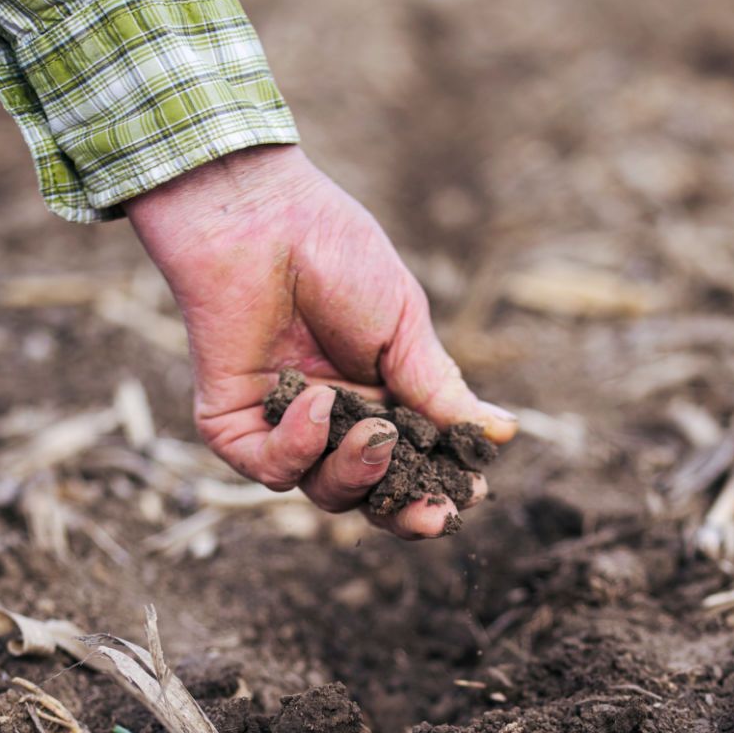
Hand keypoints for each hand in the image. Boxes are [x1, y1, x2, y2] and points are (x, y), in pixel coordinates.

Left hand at [127, 145, 516, 538]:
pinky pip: (267, 466)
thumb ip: (438, 387)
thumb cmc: (335, 255)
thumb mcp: (403, 324)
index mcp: (379, 398)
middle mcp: (332, 420)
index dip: (438, 487)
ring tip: (373, 435)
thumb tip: (501, 432)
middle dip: (402, 510)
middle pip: (369, 493)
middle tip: (431, 514)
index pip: (411, 463)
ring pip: (321, 489)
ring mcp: (282, 423)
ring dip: (354, 473)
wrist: (262, 219)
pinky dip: (296, 448)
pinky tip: (317, 405)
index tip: (469, 495)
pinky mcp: (232, 422)